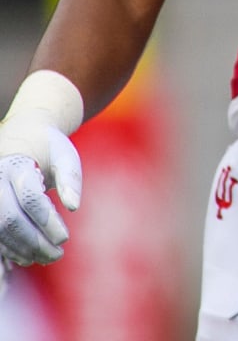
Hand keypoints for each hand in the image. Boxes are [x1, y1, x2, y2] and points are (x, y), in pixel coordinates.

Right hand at [0, 125, 80, 265]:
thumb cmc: (48, 147)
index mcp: (16, 164)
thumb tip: (74, 207)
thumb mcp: (65, 155)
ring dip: (21, 250)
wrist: (22, 135)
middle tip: (57, 255)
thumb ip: (71, 178)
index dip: (47, 222)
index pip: (30, 199)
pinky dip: (8, 249)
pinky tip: (27, 258)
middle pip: (10, 220)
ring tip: (47, 257)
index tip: (65, 238)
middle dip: (34, 242)